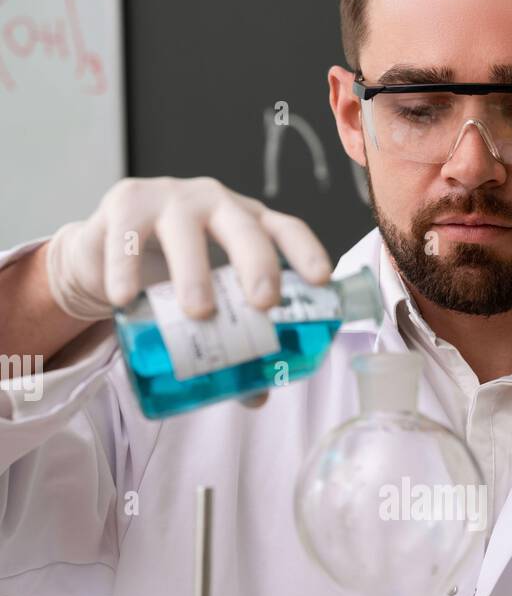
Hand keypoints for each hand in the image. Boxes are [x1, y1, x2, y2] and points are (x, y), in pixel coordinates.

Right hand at [42, 176, 332, 408]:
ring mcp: (168, 200)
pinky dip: (124, 269)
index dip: (305, 251)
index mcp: (246, 225)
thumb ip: (231, 342)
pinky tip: (125, 299)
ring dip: (193, 272)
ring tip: (199, 313)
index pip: (284, 229)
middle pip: (243, 228)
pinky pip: (125, 237)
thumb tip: (258, 395)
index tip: (321, 280)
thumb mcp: (206, 300)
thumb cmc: (171, 273)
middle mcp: (214, 204)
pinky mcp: (124, 205)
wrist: (107, 252)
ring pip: (185, 231)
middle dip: (257, 264)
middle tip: (263, 303)